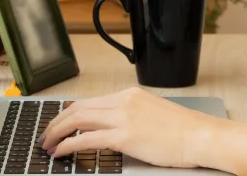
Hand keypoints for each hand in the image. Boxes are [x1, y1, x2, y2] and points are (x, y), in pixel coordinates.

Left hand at [38, 87, 219, 168]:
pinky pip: (87, 138)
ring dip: (57, 132)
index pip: (90, 101)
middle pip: (78, 107)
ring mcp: (123, 117)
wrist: (201, 136)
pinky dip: (68, 145)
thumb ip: (131, 116)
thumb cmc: (184, 131)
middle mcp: (124, 101)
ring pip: (77, 119)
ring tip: (48, 145)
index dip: (68, 113)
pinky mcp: (124, 136)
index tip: (58, 124)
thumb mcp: (153, 114)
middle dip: (56, 122)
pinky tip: (61, 152)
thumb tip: (112, 128)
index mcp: (130, 95)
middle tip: (46, 135)